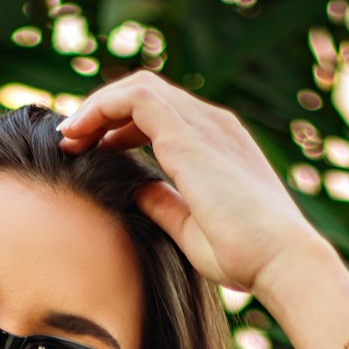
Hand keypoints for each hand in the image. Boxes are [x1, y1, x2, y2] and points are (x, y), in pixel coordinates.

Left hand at [56, 69, 323, 300]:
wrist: (281, 260)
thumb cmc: (246, 256)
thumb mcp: (191, 229)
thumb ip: (164, 205)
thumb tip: (136, 191)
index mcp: (216, 144)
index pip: (160, 114)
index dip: (119, 126)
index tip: (89, 150)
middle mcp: (212, 125)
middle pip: (145, 95)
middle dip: (102, 112)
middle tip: (70, 141)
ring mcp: (203, 125)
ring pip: (137, 89)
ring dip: (96, 107)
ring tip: (67, 137)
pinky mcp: (190, 136)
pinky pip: (136, 99)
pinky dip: (101, 108)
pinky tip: (77, 135)